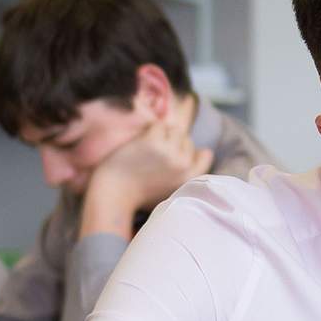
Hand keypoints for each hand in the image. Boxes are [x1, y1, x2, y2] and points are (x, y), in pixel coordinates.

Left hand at [87, 117, 214, 217]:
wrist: (114, 194)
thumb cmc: (140, 195)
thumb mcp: (173, 191)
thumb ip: (189, 173)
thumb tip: (207, 151)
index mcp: (190, 179)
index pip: (205, 155)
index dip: (189, 152)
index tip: (172, 159)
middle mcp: (183, 165)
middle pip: (187, 140)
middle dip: (173, 143)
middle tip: (153, 156)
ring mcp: (169, 152)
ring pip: (174, 130)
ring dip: (161, 135)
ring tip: (147, 150)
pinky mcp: (153, 142)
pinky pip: (158, 126)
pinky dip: (149, 131)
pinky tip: (140, 144)